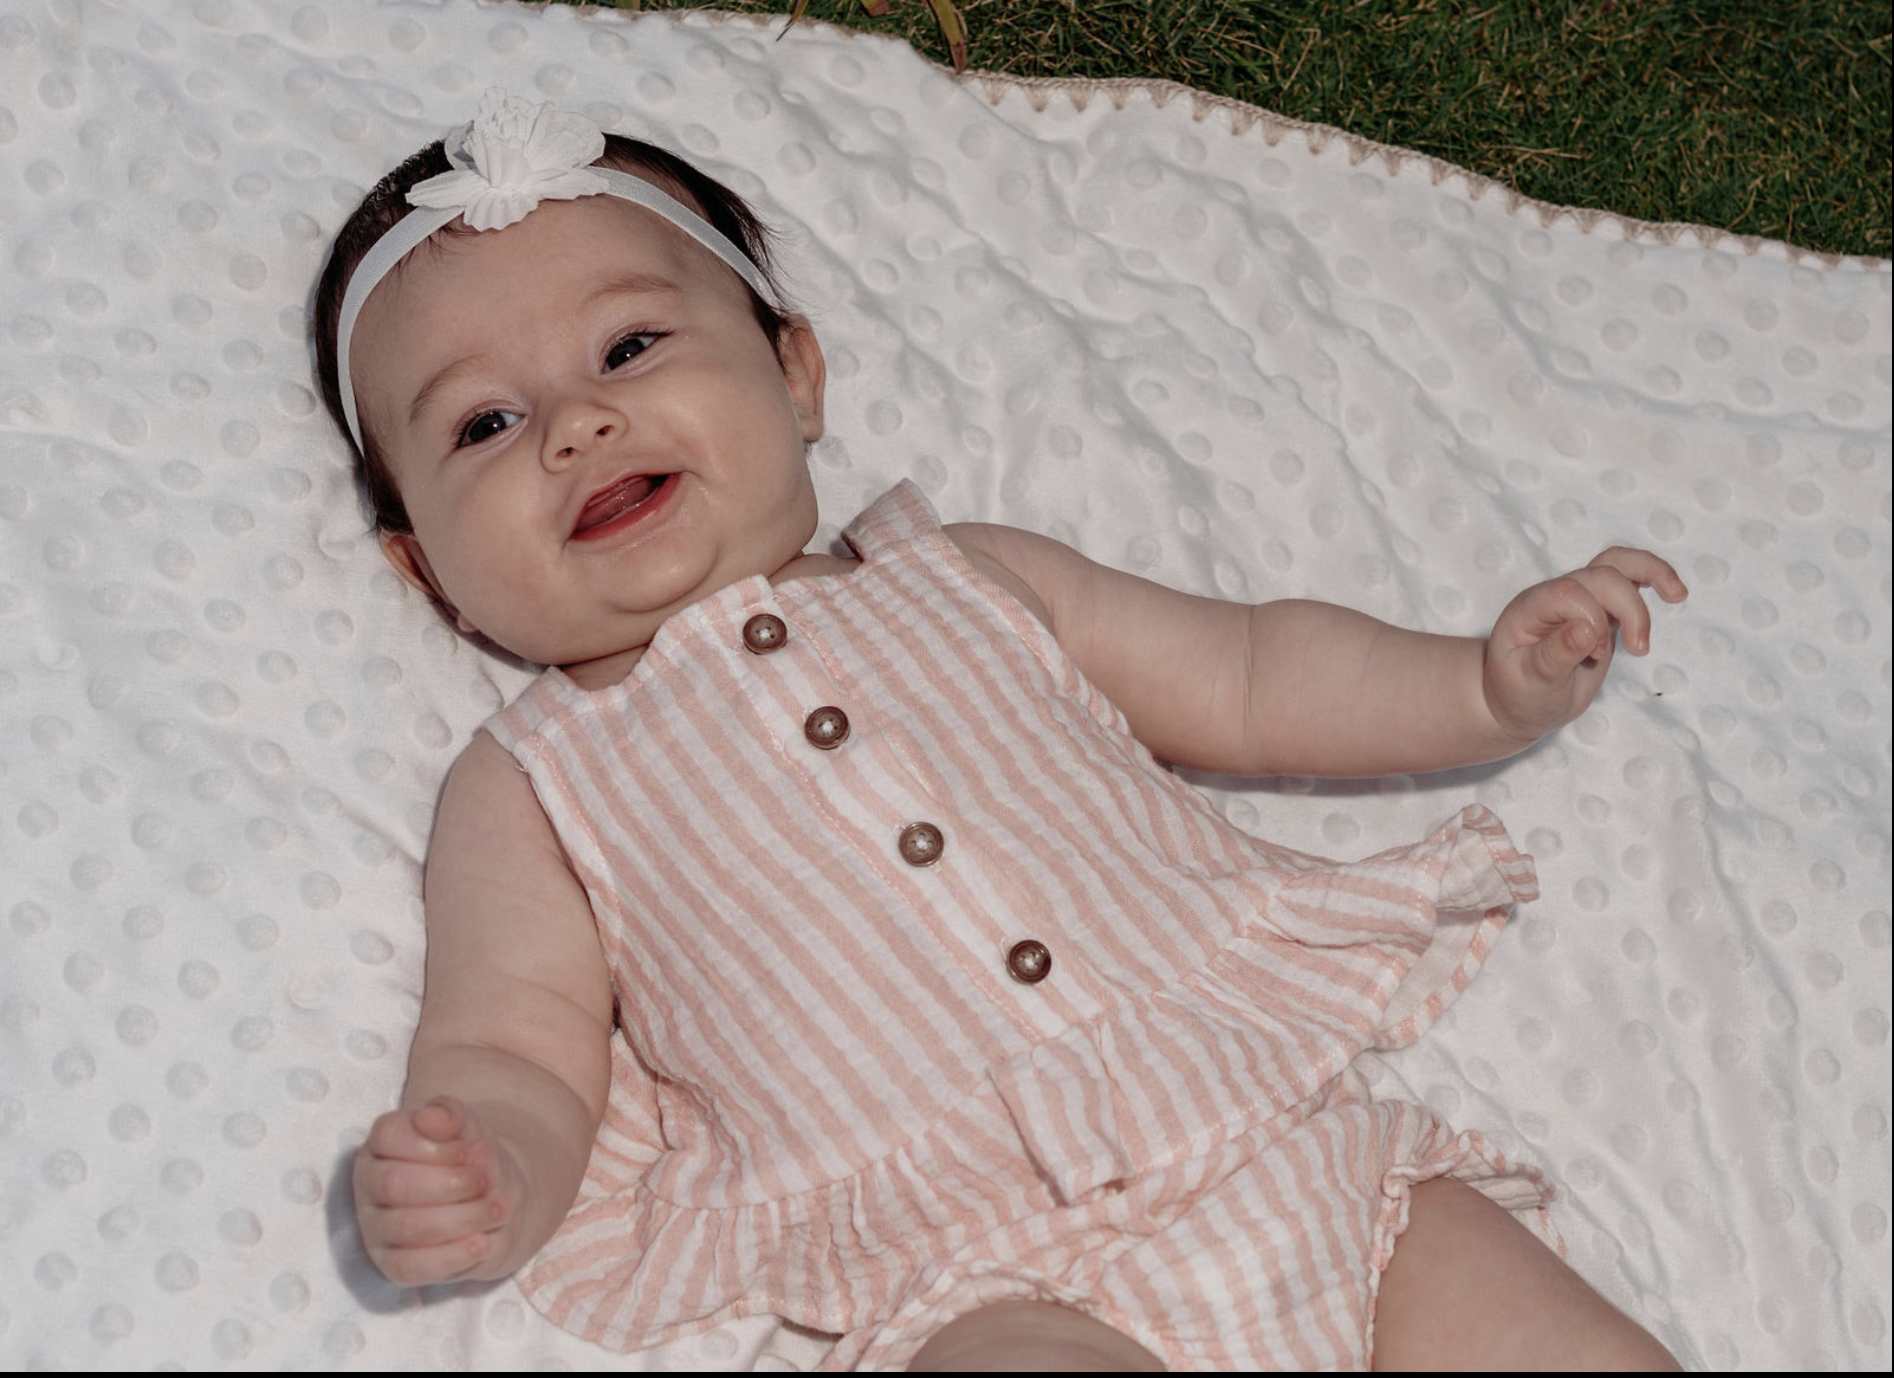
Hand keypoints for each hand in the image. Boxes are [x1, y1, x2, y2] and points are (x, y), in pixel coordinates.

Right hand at [353, 1097, 521, 1284]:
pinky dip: (454, 1256)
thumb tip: (428, 1116)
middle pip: (396, 1184)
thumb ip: (450, 1114)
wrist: (495, 1198)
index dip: (436, 1146)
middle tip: (486, 1182)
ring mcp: (375, 1227)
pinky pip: (412, 1268)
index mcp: (383, 1142)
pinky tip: (481, 1242)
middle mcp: (369, 1183)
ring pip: (408, 1227)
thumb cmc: (473, 1158)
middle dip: (453, 1183)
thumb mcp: (470, 1127)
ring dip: (464, 1218)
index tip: (466, 1150)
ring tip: (495, 1210)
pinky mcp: (390, 1265)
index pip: (390, 1137)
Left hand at [1483, 547, 1686, 742]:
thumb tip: (1586, 630)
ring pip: (1615, 565)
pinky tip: (1674, 592)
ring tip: (1678, 595)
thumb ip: (1555, 655)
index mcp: (1530, 608)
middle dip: (1630, 609)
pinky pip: (1626, 579)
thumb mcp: (1530, 683)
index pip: (1570, 593)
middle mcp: (1553, 596)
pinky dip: (1652, 578)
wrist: (1519, 702)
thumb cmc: (1519, 693)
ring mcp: (1578, 598)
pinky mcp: (1600, 608)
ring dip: (1651, 573)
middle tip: (1639, 650)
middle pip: (1601, 576)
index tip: (1595, 656)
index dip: (1593, 621)